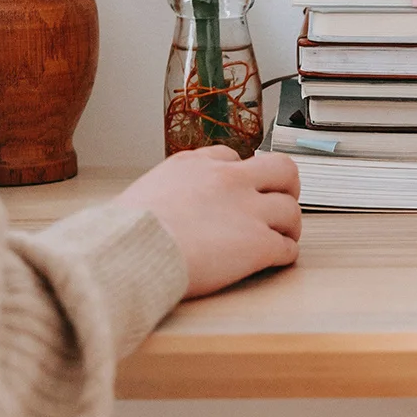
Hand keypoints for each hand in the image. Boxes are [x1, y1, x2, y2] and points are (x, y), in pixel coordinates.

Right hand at [115, 147, 301, 298]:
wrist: (132, 251)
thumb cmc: (126, 231)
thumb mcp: (146, 190)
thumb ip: (170, 189)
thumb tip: (169, 204)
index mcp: (197, 165)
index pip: (232, 157)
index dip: (240, 174)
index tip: (240, 187)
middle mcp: (229, 180)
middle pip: (281, 169)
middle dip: (286, 186)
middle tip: (283, 199)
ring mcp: (248, 210)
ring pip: (290, 210)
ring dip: (289, 225)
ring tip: (283, 236)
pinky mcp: (257, 244)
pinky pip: (286, 247)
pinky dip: (285, 254)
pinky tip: (277, 259)